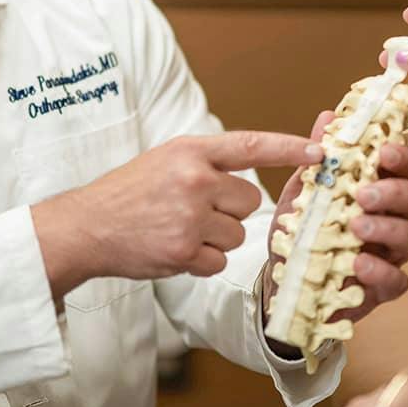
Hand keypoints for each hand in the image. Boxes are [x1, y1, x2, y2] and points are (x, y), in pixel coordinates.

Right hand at [34, 132, 322, 292]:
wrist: (86, 227)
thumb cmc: (128, 193)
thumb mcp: (165, 160)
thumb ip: (205, 163)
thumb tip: (250, 176)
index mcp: (191, 150)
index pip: (252, 145)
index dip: (290, 147)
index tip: (321, 151)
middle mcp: (194, 179)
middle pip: (249, 200)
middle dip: (229, 211)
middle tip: (193, 212)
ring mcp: (189, 216)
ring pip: (237, 234)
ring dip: (215, 239)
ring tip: (179, 230)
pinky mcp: (183, 251)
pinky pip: (218, 260)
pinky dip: (201, 261)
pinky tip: (174, 250)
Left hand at [262, 110, 407, 332]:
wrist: (285, 280)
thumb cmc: (302, 230)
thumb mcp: (303, 190)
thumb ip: (318, 158)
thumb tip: (328, 116)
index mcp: (378, 188)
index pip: (403, 167)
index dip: (400, 156)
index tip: (384, 152)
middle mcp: (392, 218)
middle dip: (394, 192)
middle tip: (364, 194)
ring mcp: (390, 253)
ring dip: (389, 228)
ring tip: (356, 226)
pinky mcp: (382, 287)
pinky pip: (398, 281)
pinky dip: (381, 272)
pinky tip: (359, 264)